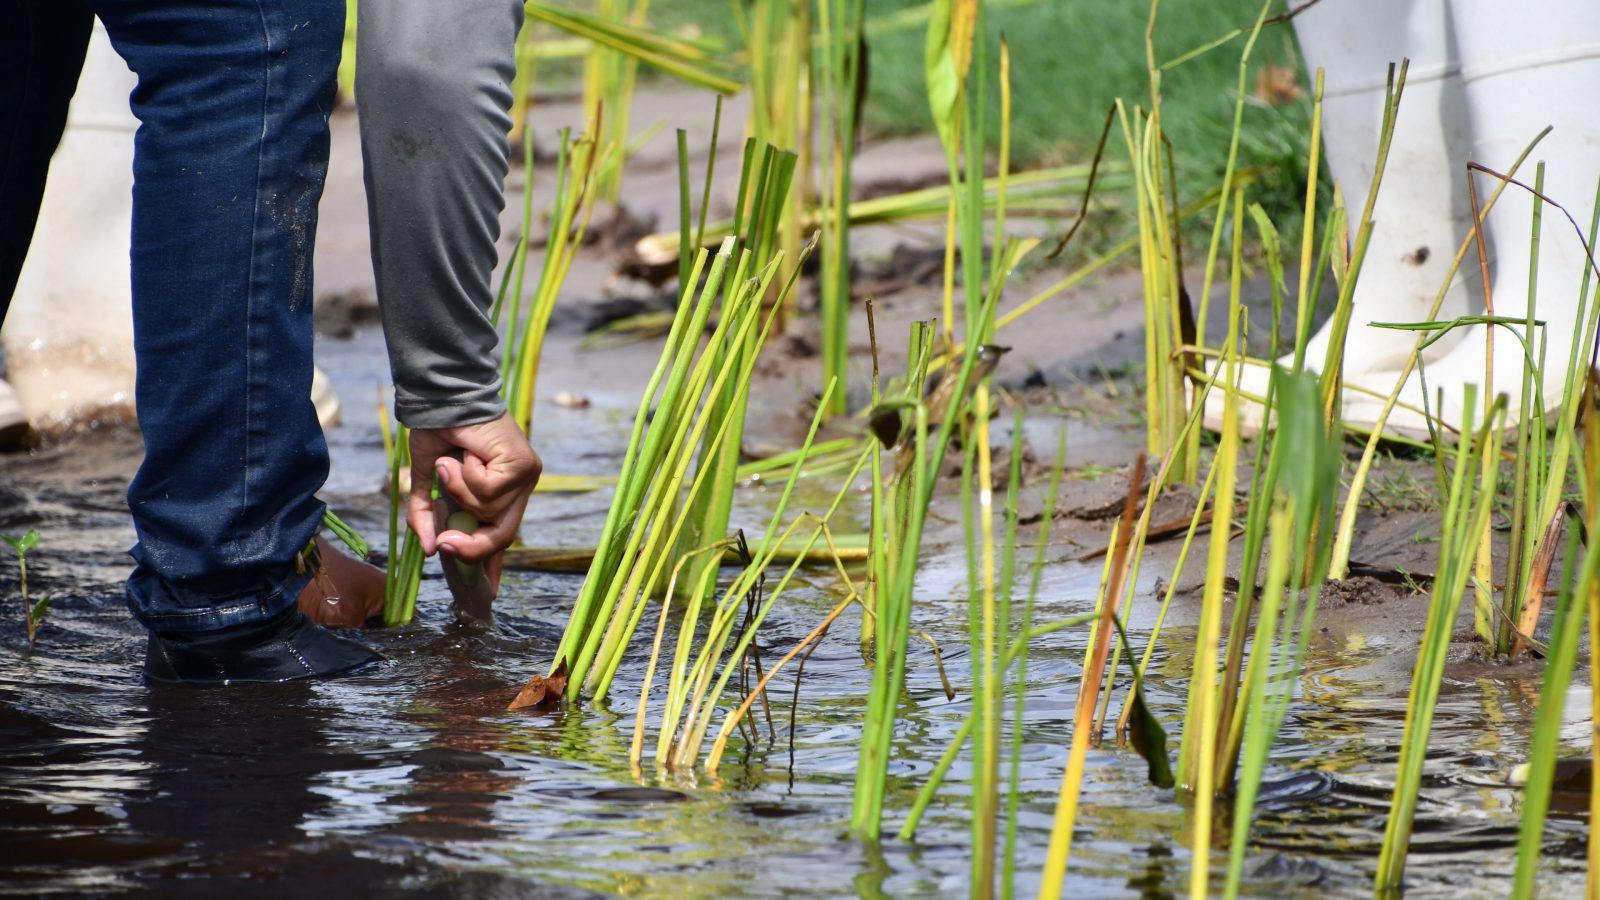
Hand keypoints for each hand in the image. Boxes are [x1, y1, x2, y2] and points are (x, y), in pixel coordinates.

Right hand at [406, 412, 540, 583]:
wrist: (443, 398)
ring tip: (452, 461)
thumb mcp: (427, 482)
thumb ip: (427, 515)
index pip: (499, 537)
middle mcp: (518, 488)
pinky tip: (464, 454)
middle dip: (470, 546)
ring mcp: (525, 477)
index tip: (489, 595)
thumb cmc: (438, 434)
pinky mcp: (524, 465)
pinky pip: (490, 490)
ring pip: (490, 511)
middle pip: (502, 536)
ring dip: (459, 490)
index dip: (491, 566)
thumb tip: (427, 549)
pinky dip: (466, 475)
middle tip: (444, 544)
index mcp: (499, 495)